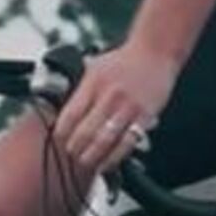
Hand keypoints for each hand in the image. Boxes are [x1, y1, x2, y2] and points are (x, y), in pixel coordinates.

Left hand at [52, 43, 177, 174]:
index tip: (60, 138)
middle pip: (85, 130)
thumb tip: (64, 112)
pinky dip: (115, 156)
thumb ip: (81, 90)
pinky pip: (127, 142)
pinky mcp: (144, 117)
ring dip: (92, 156)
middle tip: (72, 153)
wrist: (156, 53)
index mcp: (93, 85)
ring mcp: (127, 108)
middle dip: (75, 147)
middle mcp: (109, 97)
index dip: (62, 131)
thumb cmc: (125, 61)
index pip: (70, 114)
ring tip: (86, 162)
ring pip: (105, 140)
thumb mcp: (95, 69)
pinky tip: (107, 163)